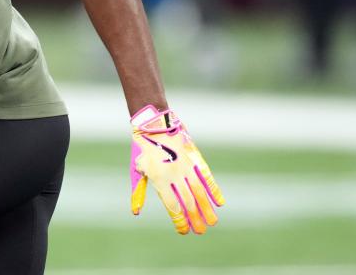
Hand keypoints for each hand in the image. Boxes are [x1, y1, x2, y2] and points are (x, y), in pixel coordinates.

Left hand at [130, 105, 224, 234]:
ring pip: (199, 192)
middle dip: (195, 218)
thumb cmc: (142, 150)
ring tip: (213, 222)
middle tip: (201, 231)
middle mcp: (174, 174)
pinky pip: (206, 176)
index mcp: (159, 178)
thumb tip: (136, 213)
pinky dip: (214, 190)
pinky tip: (219, 202)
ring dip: (207, 208)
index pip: (172, 204)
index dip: (178, 219)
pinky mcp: (194, 157)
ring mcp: (186, 165)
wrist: (153, 124)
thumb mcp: (138, 170)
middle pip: (188, 201)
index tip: (184, 231)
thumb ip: (139, 192)